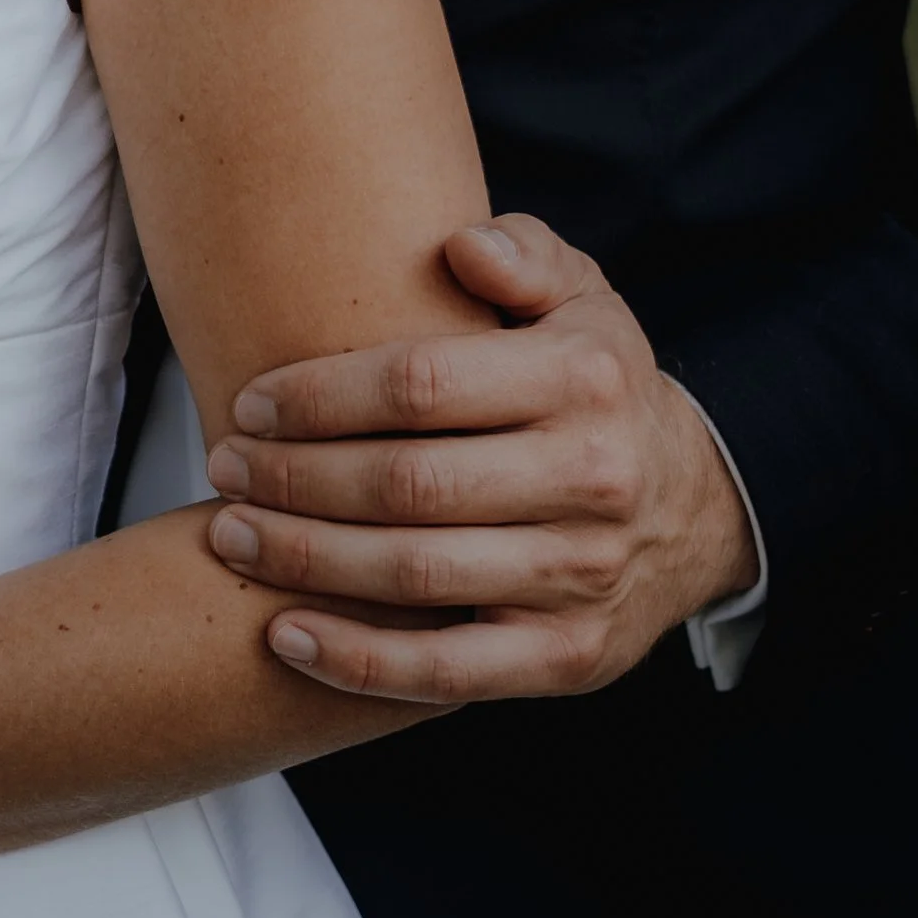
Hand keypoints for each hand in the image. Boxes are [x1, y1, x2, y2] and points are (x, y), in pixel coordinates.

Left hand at [206, 215, 757, 703]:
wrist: (697, 508)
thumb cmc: (597, 384)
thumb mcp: (583, 297)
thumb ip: (523, 254)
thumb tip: (460, 247)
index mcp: (582, 380)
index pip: (421, 385)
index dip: (321, 396)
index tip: (251, 401)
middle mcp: (588, 479)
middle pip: (407, 486)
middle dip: (295, 478)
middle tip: (220, 465)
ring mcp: (580, 577)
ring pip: (416, 575)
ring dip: (306, 560)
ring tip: (228, 535)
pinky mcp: (568, 657)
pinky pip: (450, 671)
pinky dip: (360, 663)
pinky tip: (285, 636)